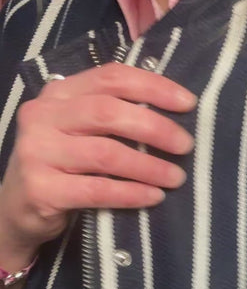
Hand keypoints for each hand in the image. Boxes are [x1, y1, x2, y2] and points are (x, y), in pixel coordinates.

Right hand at [0, 63, 196, 268]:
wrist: (17, 210)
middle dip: (155, 128)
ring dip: (148, 166)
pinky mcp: (41, 189)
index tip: (188, 103)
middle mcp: (42, 116)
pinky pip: (96, 189)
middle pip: (108, 112)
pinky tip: (154, 197)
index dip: (153, 87)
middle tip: (186, 146)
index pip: (110, 77)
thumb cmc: (61, 166)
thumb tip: (173, 109)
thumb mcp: (78, 130)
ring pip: (105, 153)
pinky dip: (131, 193)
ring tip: (176, 177)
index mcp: (58, 93)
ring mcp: (38, 152)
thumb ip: (110, 113)